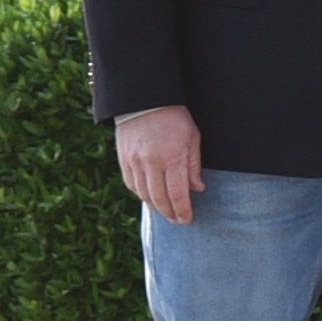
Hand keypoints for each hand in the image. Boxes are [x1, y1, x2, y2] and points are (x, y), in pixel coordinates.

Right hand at [115, 105, 203, 225]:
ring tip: (166, 212)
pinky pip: (132, 185)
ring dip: (156, 207)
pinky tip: (150, 197)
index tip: (187, 219)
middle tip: (178, 220)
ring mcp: (135, 162)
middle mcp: (151, 163)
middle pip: (159, 199)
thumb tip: (197, 189)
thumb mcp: (192, 137)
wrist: (145, 100)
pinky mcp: (124, 160)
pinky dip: (142, 195)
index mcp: (172, 157)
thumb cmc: (174, 117)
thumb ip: (193, 165)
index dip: (183, 210)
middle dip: (170, 213)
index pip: (177, 194)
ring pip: (144, 195)